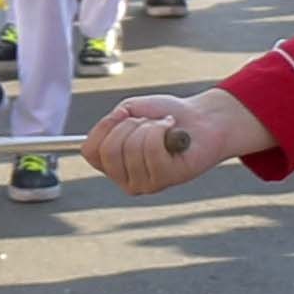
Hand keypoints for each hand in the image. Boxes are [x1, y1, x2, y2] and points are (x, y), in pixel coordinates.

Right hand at [86, 91, 264, 198]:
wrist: (203, 118)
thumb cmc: (167, 114)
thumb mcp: (130, 110)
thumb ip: (112, 119)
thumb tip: (113, 121)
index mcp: (113, 165)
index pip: (90, 151)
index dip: (103, 127)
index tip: (124, 115)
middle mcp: (125, 179)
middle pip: (108, 151)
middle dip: (129, 126)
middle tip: (149, 122)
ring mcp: (145, 183)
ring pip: (131, 149)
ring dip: (149, 127)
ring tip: (165, 127)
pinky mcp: (166, 179)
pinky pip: (151, 150)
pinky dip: (162, 131)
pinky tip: (173, 133)